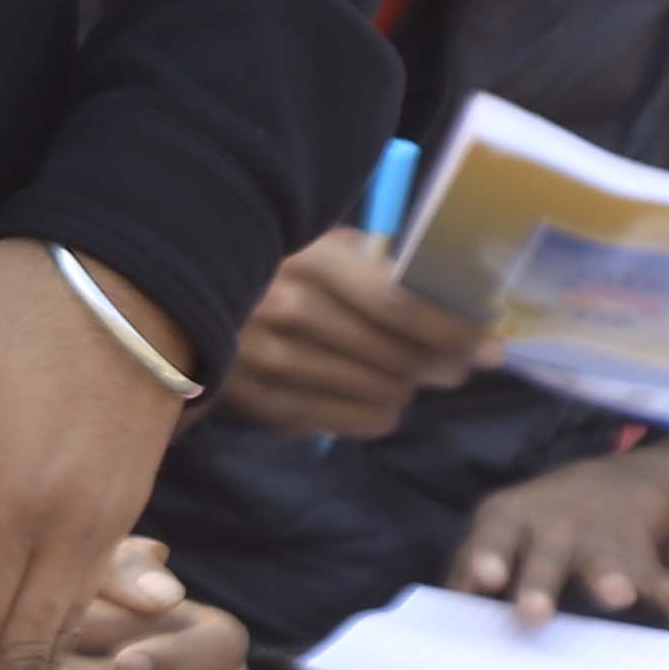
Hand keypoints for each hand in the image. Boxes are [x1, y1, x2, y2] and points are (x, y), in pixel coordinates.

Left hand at [0, 242, 194, 669]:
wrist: (133, 272)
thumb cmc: (12, 304)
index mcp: (12, 499)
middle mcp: (70, 529)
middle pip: (22, 642)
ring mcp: (109, 522)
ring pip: (64, 625)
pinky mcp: (129, 506)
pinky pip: (92, 594)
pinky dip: (60, 630)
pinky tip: (35, 645)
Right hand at [219, 232, 494, 438]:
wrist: (178, 300)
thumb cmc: (273, 267)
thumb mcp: (320, 247)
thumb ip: (378, 267)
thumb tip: (462, 305)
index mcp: (309, 259)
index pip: (401, 305)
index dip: (456, 332)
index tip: (490, 345)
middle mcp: (286, 309)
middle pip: (397, 358)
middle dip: (442, 366)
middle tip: (457, 366)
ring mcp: (269, 361)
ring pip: (381, 396)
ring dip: (407, 390)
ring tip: (407, 378)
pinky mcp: (260, 403)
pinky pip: (350, 422)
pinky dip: (375, 414)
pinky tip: (373, 398)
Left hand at [454, 439, 668, 631]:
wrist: (607, 487)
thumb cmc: (531, 527)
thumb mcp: (497, 533)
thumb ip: (469, 570)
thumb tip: (444, 614)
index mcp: (511, 519)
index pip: (494, 536)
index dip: (488, 556)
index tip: (484, 580)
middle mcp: (556, 527)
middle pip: (546, 554)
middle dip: (540, 582)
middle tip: (533, 613)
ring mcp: (602, 542)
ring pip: (606, 562)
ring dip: (610, 579)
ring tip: (616, 598)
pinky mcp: (642, 559)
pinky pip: (664, 580)